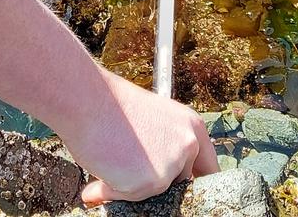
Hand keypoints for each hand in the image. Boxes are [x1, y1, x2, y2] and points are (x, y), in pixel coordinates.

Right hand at [61, 68, 217, 204]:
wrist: (89, 100)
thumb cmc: (112, 106)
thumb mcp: (152, 120)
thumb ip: (164, 147)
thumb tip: (161, 178)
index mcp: (191, 126)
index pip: (209, 167)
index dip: (198, 181)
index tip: (192, 190)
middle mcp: (188, 145)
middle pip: (177, 182)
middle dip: (155, 180)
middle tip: (129, 159)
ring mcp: (173, 164)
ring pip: (153, 191)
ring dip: (132, 184)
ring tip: (115, 155)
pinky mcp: (154, 181)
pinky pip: (131, 198)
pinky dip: (113, 190)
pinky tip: (106, 165)